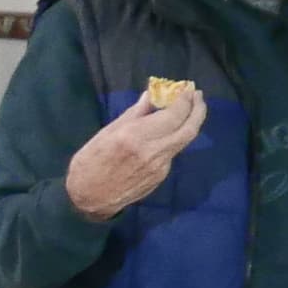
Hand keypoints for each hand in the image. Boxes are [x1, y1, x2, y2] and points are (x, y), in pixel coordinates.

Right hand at [63, 87, 209, 221]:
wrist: (90, 198)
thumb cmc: (91, 161)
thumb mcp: (107, 132)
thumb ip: (133, 114)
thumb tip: (151, 96)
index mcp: (135, 136)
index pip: (173, 115)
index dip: (184, 100)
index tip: (187, 89)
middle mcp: (153, 151)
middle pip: (189, 129)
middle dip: (198, 110)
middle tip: (198, 96)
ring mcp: (160, 166)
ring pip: (183, 141)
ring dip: (190, 123)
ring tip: (188, 109)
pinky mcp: (161, 176)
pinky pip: (172, 152)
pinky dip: (175, 137)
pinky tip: (169, 131)